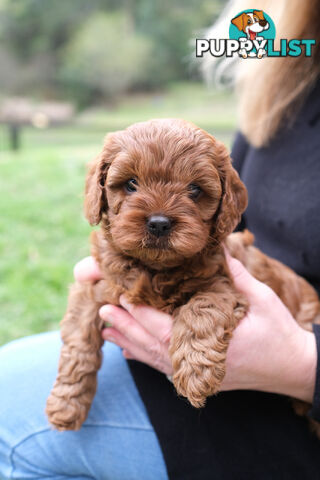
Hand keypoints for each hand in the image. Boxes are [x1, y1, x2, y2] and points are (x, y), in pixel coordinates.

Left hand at [74, 255, 316, 401]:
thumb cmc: (279, 334)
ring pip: (156, 360)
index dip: (142, 315)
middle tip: (103, 312)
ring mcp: (200, 373)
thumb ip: (236, 275)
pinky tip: (130, 353)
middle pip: (154, 346)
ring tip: (107, 332)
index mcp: (214, 344)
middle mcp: (201, 363)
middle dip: (127, 328)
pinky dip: (146, 358)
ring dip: (130, 344)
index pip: (166, 330)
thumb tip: (219, 248)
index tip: (121, 299)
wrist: (294, 368)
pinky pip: (166, 369)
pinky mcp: (203, 377)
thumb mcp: (262, 300)